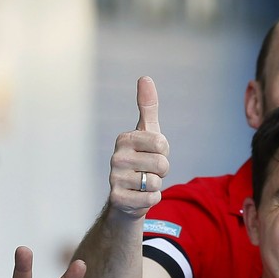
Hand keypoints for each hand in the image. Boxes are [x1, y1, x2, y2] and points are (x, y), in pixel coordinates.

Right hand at [107, 77, 169, 217]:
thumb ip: (148, 107)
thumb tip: (145, 77)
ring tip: (143, 184)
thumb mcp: (148, 133)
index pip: (162, 144)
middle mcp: (115, 157)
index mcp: (124, 138)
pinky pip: (151, 199)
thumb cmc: (142, 160)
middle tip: (149, 171)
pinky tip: (140, 196)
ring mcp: (114, 178)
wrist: (128, 196)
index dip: (164, 152)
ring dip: (156, 186)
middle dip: (162, 171)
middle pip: (162, 164)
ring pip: (157, 182)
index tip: (153, 154)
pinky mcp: (117, 199)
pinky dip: (152, 199)